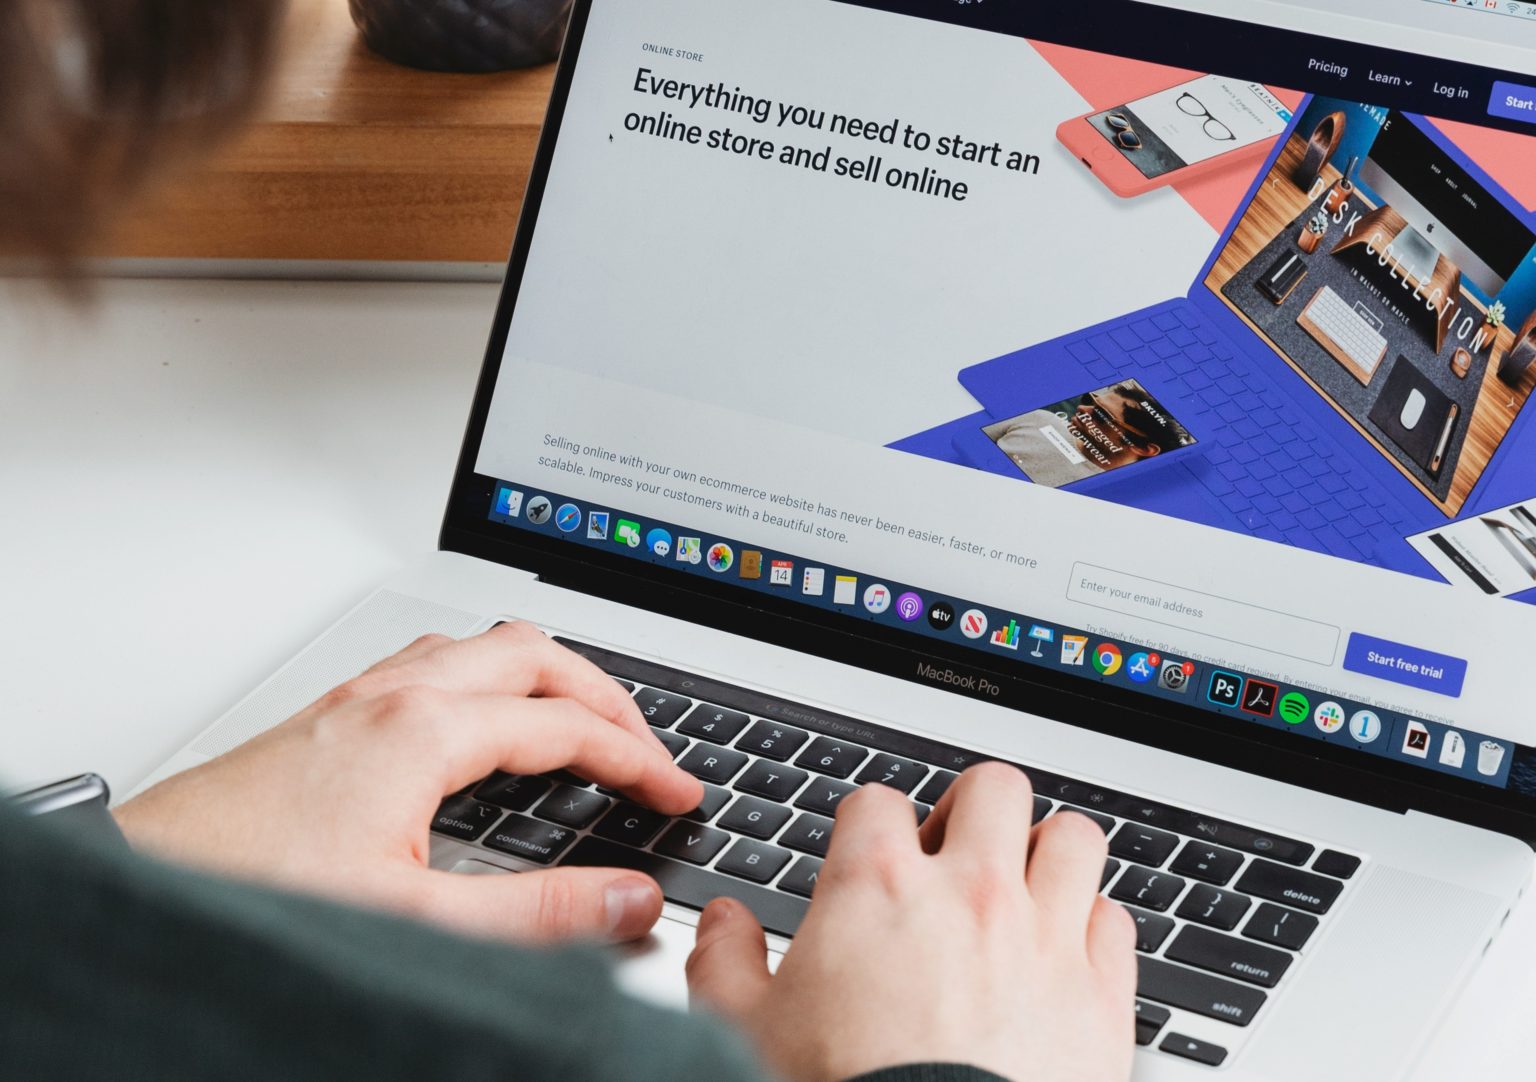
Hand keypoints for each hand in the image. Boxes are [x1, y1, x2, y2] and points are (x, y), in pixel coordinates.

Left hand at [113, 623, 702, 943]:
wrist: (141, 886)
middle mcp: (391, 695)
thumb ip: (536, 914)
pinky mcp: (330, 714)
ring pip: (482, 646)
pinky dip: (491, 680)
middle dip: (606, 696)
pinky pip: (435, 662)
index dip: (638, 758)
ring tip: (582, 722)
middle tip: (647, 748)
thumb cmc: (249, 892)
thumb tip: (627, 898)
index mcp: (423, 730)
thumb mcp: (414, 918)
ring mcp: (356, 696)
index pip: (566, 726)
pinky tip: (481, 724)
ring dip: (547, 675)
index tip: (676, 793)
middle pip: (534, 655)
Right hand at [686, 764, 1137, 1081]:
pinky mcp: (1100, 997)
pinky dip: (1093, 926)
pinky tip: (1065, 952)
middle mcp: (971, 893)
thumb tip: (723, 924)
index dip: (869, 826)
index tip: (869, 857)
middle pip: (993, 788)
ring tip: (1025, 887)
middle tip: (956, 851)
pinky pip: (1116, 920)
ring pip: (1074, 837)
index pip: (878, 801)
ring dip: (1048, 854)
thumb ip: (725, 962)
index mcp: (879, 887)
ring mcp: (1045, 938)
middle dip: (973, 810)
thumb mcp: (746, 1030)